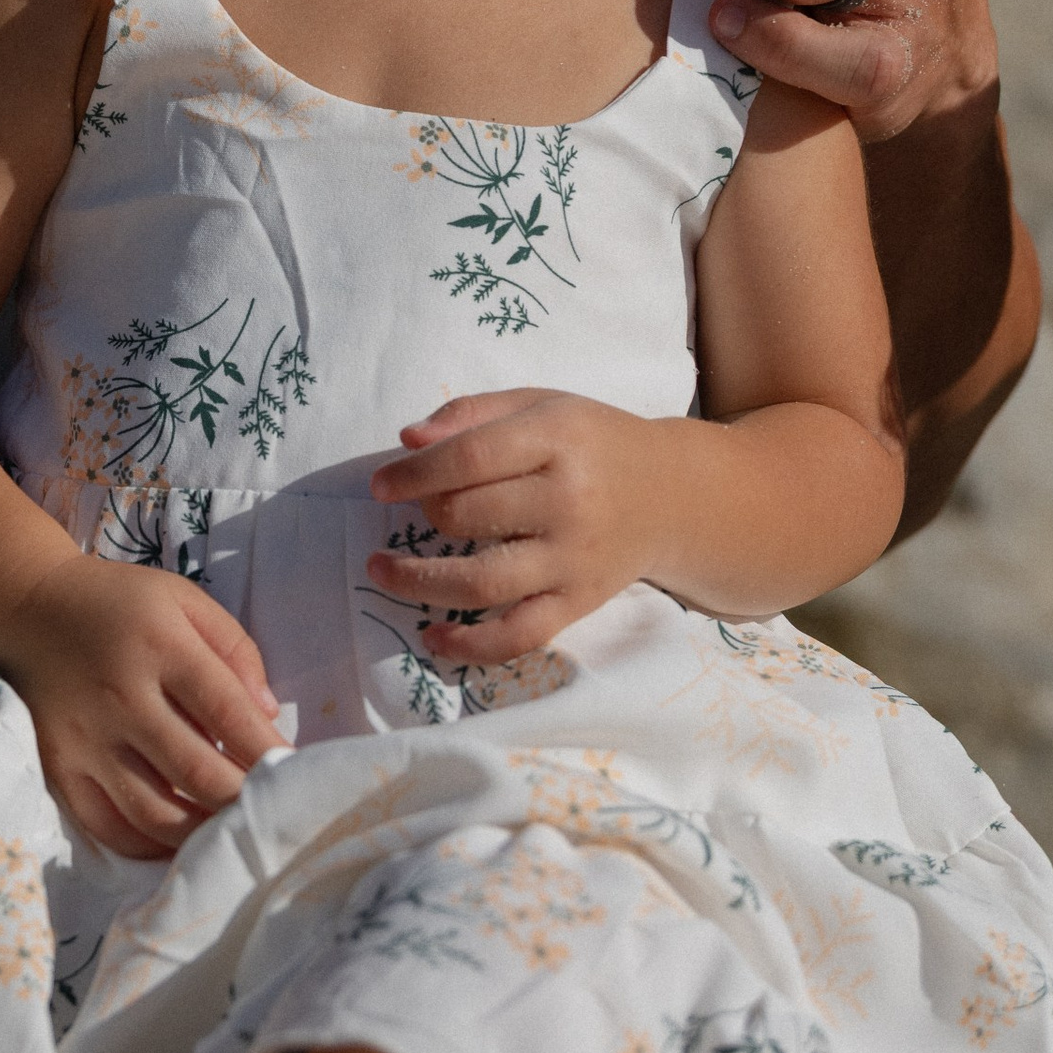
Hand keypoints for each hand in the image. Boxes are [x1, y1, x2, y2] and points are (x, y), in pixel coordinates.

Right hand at [4, 557, 284, 857]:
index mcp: (161, 645)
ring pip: (154, 811)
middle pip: (196, 770)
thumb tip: (268, 716)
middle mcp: (122, 696)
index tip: (296, 772)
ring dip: (202, 832)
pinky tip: (179, 838)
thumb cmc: (121, 605)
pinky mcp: (60, 767)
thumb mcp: (185, 600)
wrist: (28, 609)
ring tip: (230, 831)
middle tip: (271, 811)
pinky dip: (149, 844)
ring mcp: (87, 739)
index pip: (228, 711)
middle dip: (243, 799)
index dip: (267, 750)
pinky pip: (107, 826)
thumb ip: (236, 649)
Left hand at [365, 389, 647, 659]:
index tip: (380, 484)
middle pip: (470, 516)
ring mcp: (573, 560)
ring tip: (380, 570)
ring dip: (419, 582)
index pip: (471, 459)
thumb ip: (473, 414)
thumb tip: (408, 440)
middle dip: (425, 513)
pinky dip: (471, 646)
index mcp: (558, 441)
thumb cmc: (593, 443)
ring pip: (484, 583)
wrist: (673, 496)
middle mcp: (568, 503)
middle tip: (414, 510)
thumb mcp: (541, 405)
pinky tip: (432, 638)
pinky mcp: (578, 603)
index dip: (414, 473)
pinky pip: (519, 635)